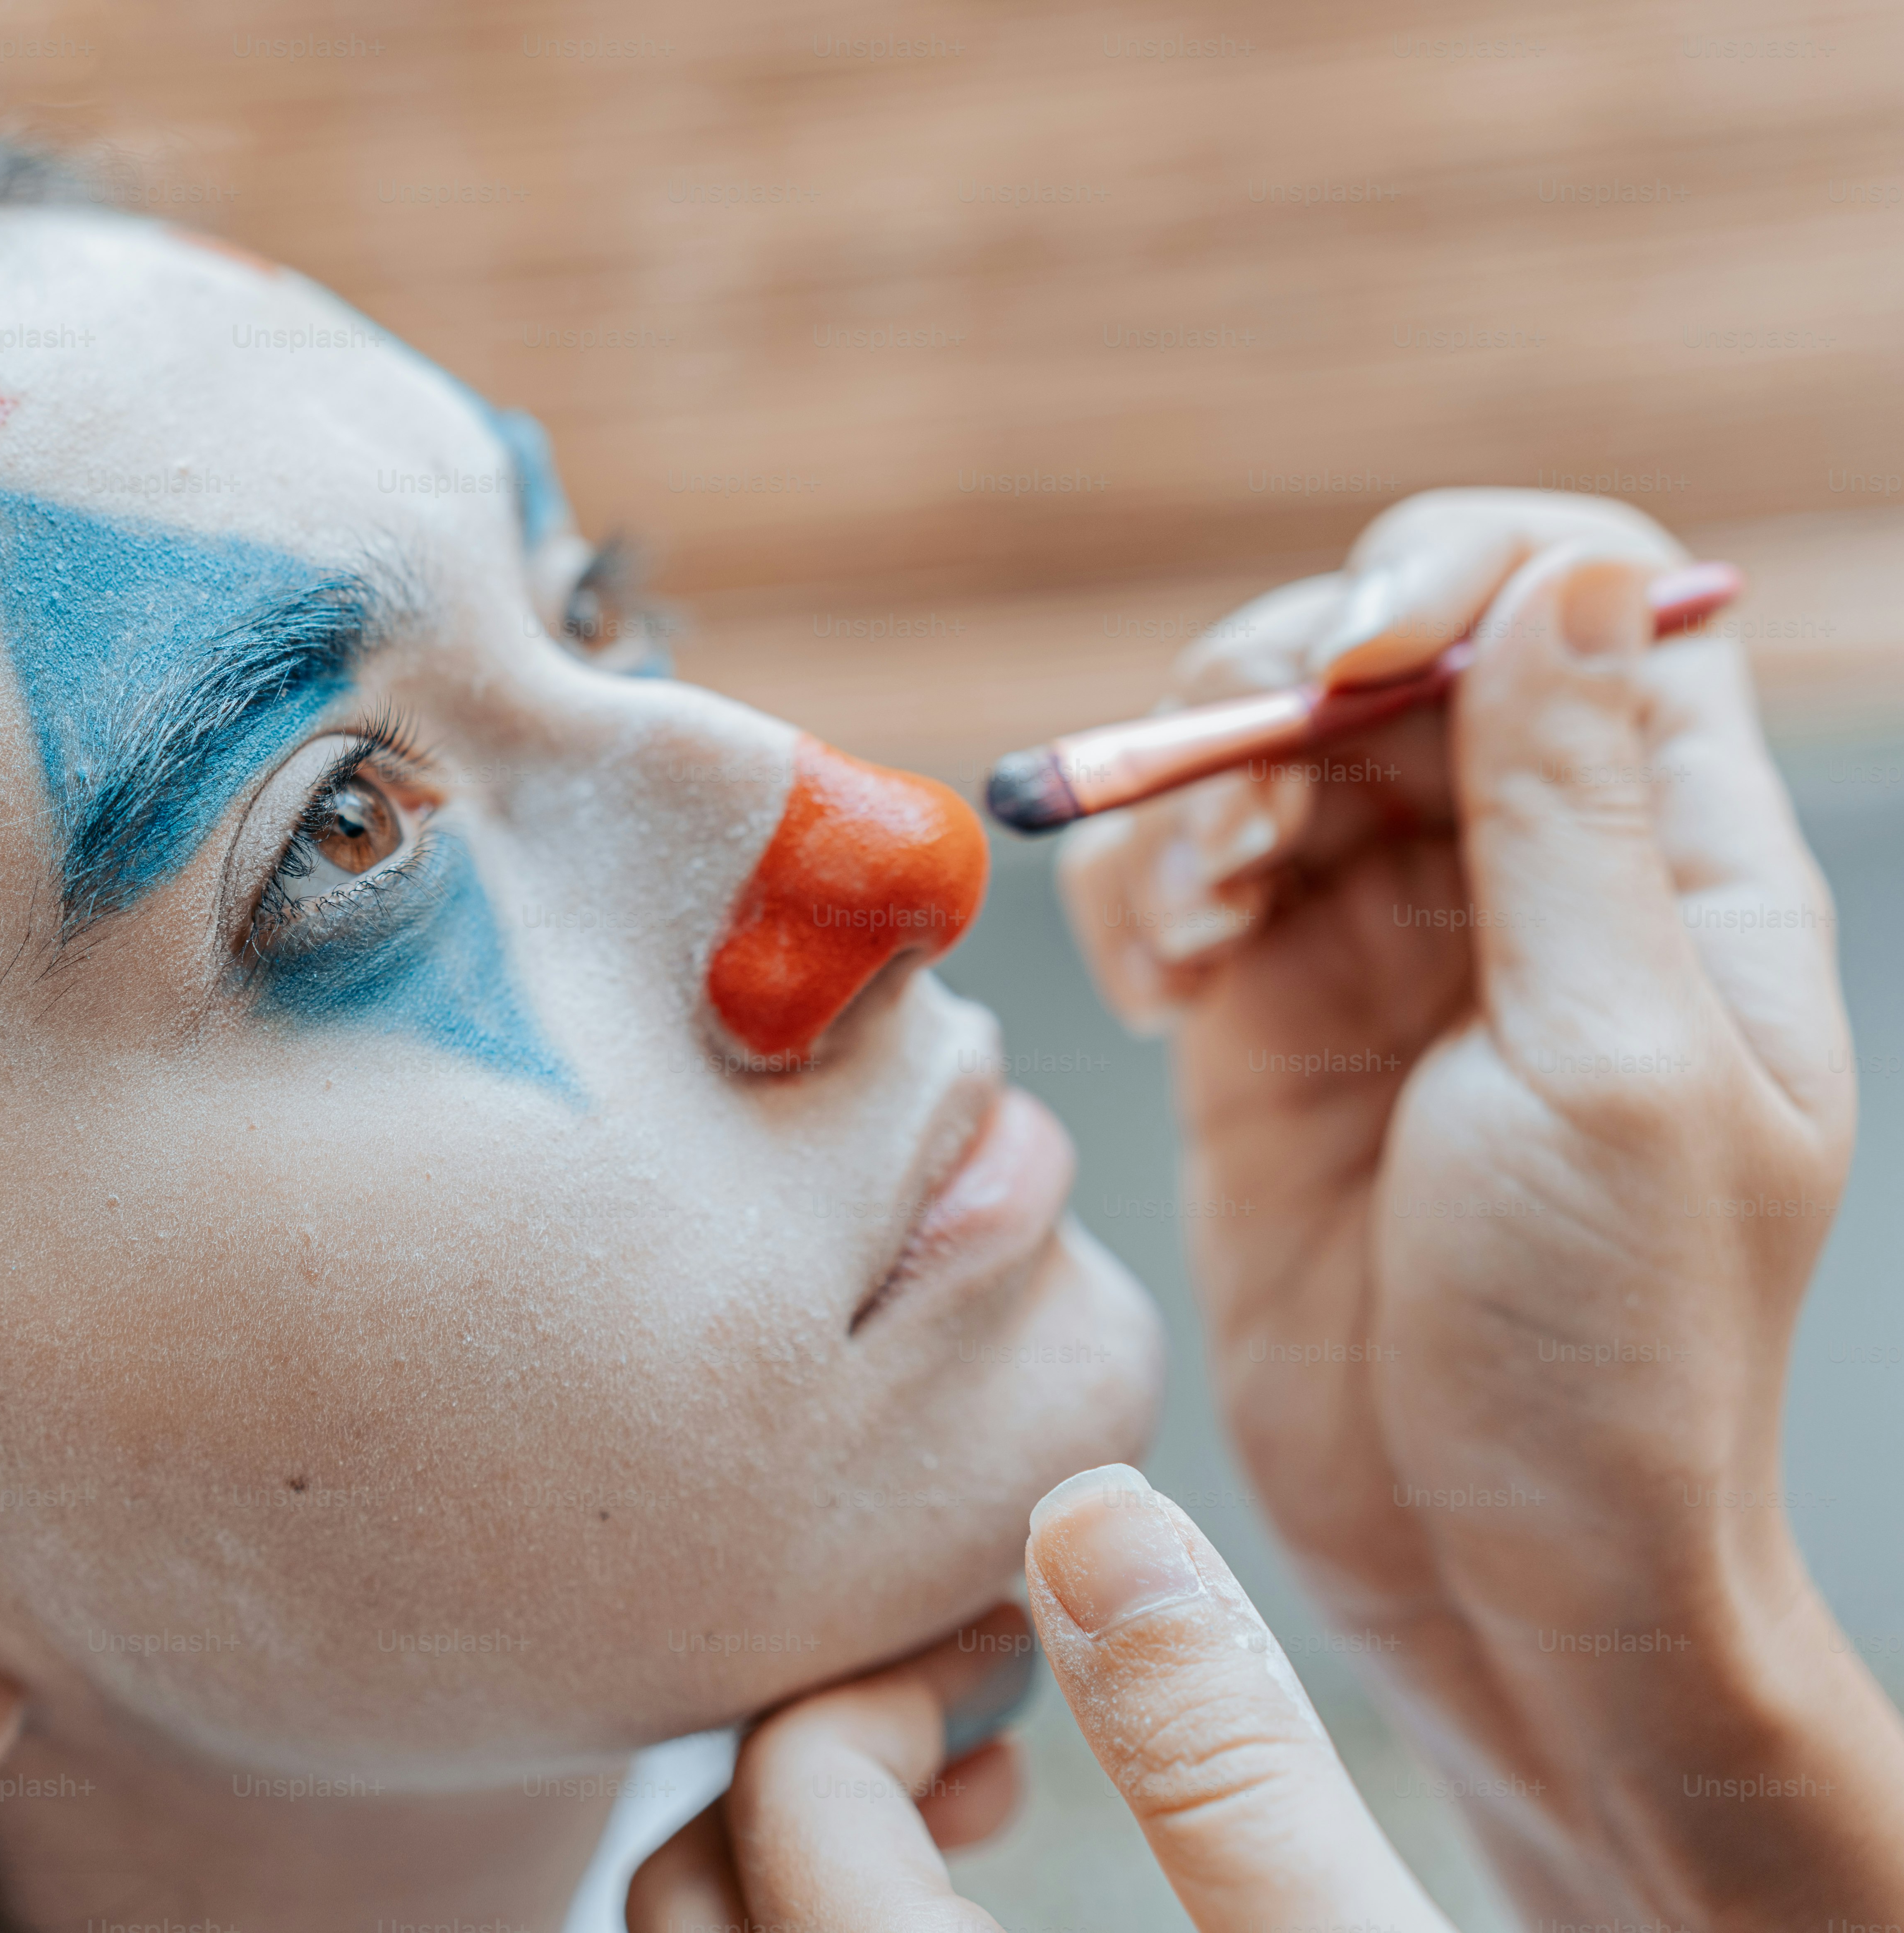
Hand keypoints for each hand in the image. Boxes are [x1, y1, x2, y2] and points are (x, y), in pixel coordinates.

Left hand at [627, 1467, 1454, 1932]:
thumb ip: (1224, 1751)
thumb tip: (1090, 1518)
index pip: (796, 1803)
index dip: (893, 1687)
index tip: (1008, 1646)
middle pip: (696, 1887)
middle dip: (811, 1766)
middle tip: (962, 1711)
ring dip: (802, 1849)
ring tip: (961, 1798)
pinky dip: (819, 1922)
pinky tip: (954, 1894)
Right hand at [1053, 489, 1903, 1922]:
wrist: (1499, 1568)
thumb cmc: (1610, 1345)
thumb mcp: (1617, 1059)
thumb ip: (1570, 810)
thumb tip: (1560, 574)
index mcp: (1678, 866)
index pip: (1584, 592)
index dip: (1464, 572)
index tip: (1364, 660)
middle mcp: (1529, 879)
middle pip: (1389, 652)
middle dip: (1283, 689)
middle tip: (1236, 819)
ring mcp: (1382, 951)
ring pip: (1261, 755)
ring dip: (1193, 796)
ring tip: (1195, 939)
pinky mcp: (1260, 1031)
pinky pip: (1176, 884)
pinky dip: (1140, 895)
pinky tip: (1162, 989)